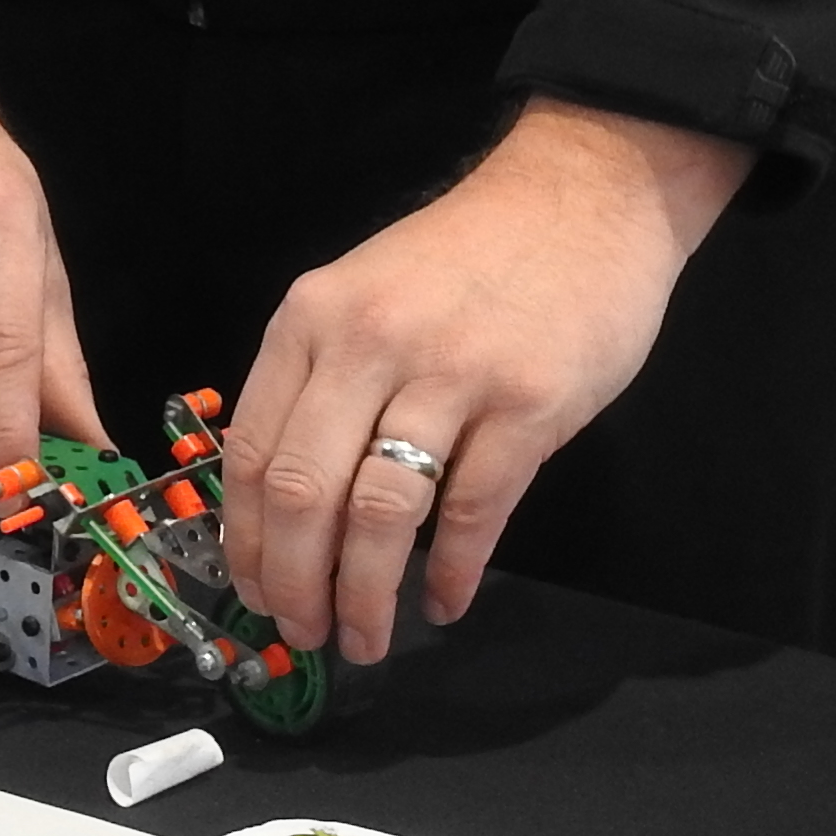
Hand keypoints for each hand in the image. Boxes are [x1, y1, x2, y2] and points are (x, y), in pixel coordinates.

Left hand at [222, 97, 750, 663]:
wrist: (586, 197)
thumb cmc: (472, 256)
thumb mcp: (366, 294)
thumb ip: (323, 379)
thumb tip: (287, 500)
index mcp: (314, 321)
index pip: (253, 454)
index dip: (249, 544)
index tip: (256, 593)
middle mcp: (370, 344)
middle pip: (305, 495)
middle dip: (295, 586)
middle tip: (305, 635)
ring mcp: (452, 374)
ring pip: (381, 514)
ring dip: (366, 596)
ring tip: (367, 639)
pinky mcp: (528, 404)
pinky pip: (474, 511)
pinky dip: (452, 571)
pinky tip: (444, 601)